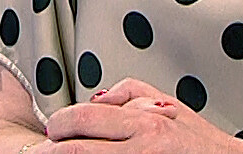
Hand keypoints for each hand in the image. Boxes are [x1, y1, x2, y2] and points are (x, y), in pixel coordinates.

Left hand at [43, 77, 242, 153]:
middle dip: (52, 151)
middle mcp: (143, 148)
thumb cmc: (199, 142)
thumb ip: (130, 94)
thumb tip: (96, 99)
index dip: (58, 125)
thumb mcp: (168, 105)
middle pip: (77, 150)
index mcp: (146, 123)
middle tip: (43, 151)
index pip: (82, 119)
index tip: (51, 130)